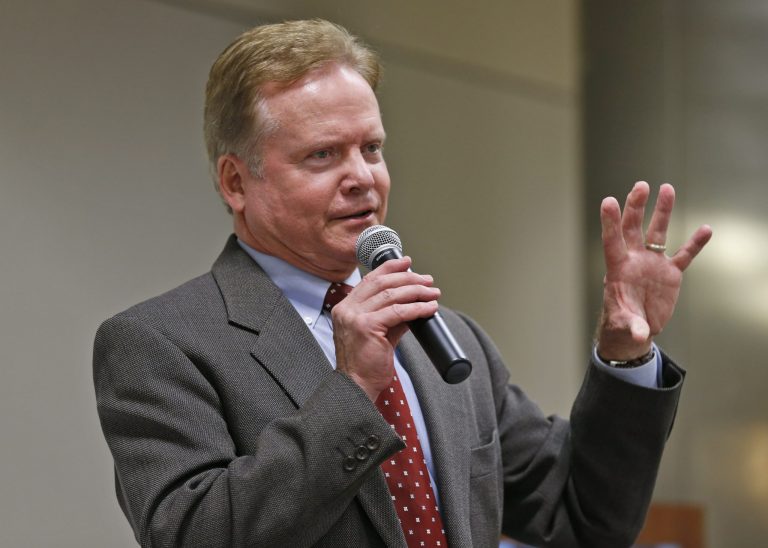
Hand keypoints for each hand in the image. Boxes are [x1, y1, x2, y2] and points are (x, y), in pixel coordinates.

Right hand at [332, 257, 439, 400]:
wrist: (356, 387)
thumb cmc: (365, 364)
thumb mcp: (378, 333)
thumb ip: (392, 317)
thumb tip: (413, 304)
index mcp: (345, 308)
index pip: (370, 280)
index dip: (390, 268)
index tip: (407, 262)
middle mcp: (347, 309)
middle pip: (382, 283)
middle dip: (408, 278)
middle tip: (427, 281)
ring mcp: (355, 317)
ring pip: (391, 295)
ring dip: (416, 291)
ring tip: (432, 293)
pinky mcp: (367, 327)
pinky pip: (398, 312)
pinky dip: (417, 308)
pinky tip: (429, 308)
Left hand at [596, 181, 711, 360]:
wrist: (636, 328)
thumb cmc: (622, 323)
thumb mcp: (625, 326)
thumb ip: (632, 326)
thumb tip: (640, 335)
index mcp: (618, 269)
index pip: (612, 240)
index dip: (610, 222)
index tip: (609, 201)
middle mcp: (634, 260)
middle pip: (633, 228)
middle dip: (636, 206)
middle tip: (641, 185)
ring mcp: (653, 264)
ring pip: (658, 233)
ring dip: (662, 211)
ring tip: (667, 188)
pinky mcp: (670, 273)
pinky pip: (684, 255)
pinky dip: (695, 243)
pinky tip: (706, 229)